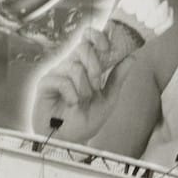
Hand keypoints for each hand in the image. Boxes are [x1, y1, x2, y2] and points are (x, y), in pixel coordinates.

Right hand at [34, 23, 143, 141]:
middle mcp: (70, 66)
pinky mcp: (45, 84)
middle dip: (95, 65)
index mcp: (85, 66)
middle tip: (96, 84)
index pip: (89, 39)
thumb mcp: (108, 99)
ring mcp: (57, 74)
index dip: (98, 36)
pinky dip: (71, 94)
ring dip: (84, 87)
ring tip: (81, 101)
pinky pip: (62, 81)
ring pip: (75, 67)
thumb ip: (118, 78)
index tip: (107, 47)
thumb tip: (132, 56)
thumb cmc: (85, 121)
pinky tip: (70, 104)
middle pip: (83, 47)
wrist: (69, 141)